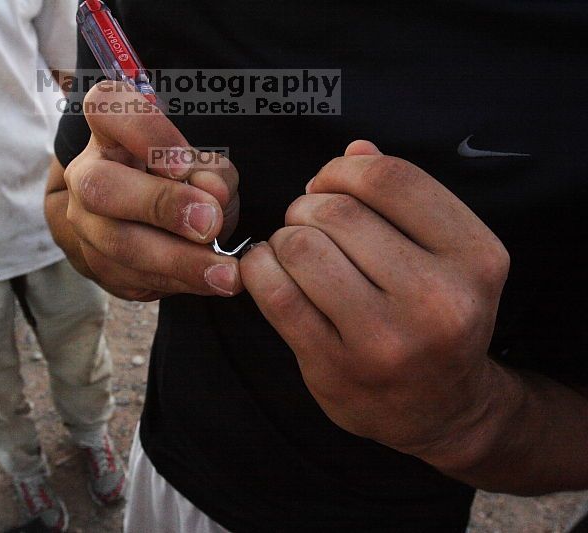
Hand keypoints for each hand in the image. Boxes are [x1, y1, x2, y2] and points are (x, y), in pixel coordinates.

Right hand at [58, 81, 242, 300]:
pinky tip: (209, 282)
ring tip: (223, 272)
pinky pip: (132, 278)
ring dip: (177, 260)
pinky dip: (176, 282)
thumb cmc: (183, 180)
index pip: (107, 108)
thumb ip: (211, 173)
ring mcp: (85, 222)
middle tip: (208, 223)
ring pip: (117, 243)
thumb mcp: (206, 165)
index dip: (145, 133)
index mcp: (109, 130)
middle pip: (101, 186)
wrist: (155, 224)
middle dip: (159, 206)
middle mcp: (86, 174)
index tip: (184, 164)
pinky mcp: (96, 264)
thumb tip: (210, 193)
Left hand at [241, 140, 515, 470]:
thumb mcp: (447, 256)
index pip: (390, 178)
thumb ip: (406, 198)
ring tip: (294, 250)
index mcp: (475, 258)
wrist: (441, 410)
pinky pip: (275, 293)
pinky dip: (259, 268)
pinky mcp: (334, 367)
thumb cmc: (437, 319)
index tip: (329, 185)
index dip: (343, 170)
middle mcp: (438, 301)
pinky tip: (269, 270)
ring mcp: (385, 341)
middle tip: (307, 222)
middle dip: (308, 206)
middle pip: (338, 212)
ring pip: (302, 247)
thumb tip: (355, 148)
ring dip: (284, 237)